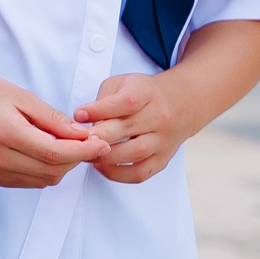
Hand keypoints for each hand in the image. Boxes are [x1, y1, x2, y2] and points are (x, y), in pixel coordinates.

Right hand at [0, 55, 106, 188]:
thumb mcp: (23, 96)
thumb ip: (54, 120)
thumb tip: (85, 137)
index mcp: (3, 133)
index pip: (55, 153)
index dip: (84, 151)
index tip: (101, 142)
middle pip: (52, 171)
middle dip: (76, 158)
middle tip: (86, 140)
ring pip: (44, 180)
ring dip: (62, 165)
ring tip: (64, 143)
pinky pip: (31, 181)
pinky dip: (45, 170)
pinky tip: (44, 151)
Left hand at [76, 73, 199, 183]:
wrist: (181, 105)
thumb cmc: (142, 93)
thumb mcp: (122, 84)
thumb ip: (104, 99)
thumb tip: (83, 118)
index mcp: (147, 93)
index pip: (125, 101)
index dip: (100, 109)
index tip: (79, 115)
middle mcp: (159, 117)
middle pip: (128, 129)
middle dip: (99, 136)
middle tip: (79, 139)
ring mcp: (163, 140)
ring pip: (134, 153)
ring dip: (105, 157)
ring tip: (86, 153)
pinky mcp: (163, 159)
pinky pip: (141, 173)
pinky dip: (118, 174)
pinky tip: (101, 167)